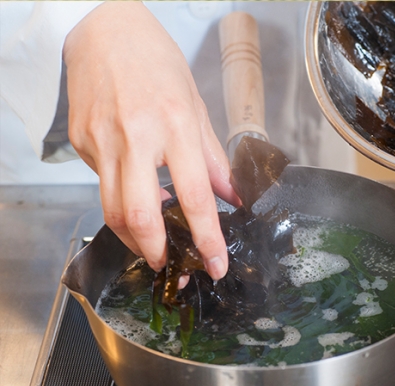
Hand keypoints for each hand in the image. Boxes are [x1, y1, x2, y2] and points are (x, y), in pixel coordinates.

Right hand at [63, 2, 239, 279]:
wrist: (105, 30)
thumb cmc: (156, 63)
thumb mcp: (195, 106)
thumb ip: (213, 158)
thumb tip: (231, 197)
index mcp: (175, 126)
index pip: (195, 196)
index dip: (207, 239)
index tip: (216, 264)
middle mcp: (136, 137)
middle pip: (140, 215)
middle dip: (156, 252)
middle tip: (170, 263)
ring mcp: (102, 141)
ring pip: (111, 210)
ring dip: (133, 238)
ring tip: (153, 242)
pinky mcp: (81, 142)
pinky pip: (100, 185)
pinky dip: (119, 201)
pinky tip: (135, 194)